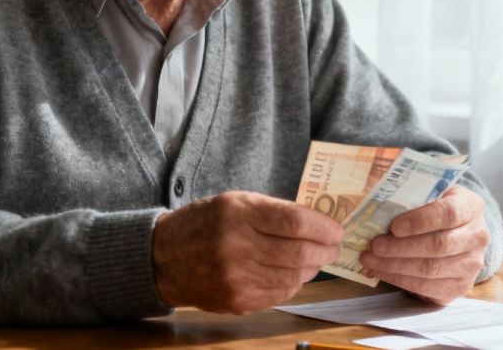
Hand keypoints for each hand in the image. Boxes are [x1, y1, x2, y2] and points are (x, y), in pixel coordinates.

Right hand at [151, 190, 342, 312]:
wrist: (165, 258)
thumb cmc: (206, 223)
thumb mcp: (236, 202)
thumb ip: (274, 211)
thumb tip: (318, 224)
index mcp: (237, 214)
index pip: (294, 222)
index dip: (323, 227)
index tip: (336, 229)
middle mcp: (235, 247)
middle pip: (298, 252)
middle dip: (324, 250)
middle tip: (334, 246)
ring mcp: (236, 278)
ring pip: (293, 277)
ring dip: (312, 268)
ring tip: (317, 259)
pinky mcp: (237, 300)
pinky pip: (279, 294)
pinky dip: (294, 283)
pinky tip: (295, 273)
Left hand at [358, 185, 488, 304]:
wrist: (458, 233)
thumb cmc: (436, 209)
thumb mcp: (431, 194)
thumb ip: (410, 196)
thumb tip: (376, 208)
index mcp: (471, 207)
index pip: (449, 213)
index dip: (420, 221)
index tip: (394, 226)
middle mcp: (477, 237)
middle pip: (439, 245)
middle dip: (401, 247)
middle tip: (374, 246)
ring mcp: (471, 265)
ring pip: (431, 269)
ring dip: (395, 266)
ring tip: (370, 260)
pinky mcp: (460, 287)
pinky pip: (427, 287)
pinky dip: (400, 280)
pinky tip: (381, 272)